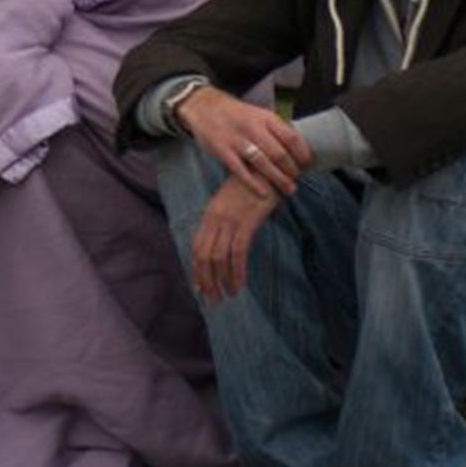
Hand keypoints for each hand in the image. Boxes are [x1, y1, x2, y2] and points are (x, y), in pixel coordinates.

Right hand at [175, 85, 309, 201]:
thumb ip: (275, 129)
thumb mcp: (258, 113)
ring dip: (278, 179)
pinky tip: (264, 193)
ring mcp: (236, 140)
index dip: (302, 154)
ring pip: (263, 164)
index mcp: (265, 118)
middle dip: (292, 170)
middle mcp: (252, 128)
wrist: (203, 107)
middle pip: (279, 153)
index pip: (291, 137)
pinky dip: (254, 184)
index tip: (306, 164)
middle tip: (296, 179)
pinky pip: (241, 171)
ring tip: (288, 189)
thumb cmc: (235, 114)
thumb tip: (297, 147)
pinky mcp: (222, 151)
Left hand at [191, 175, 279, 302]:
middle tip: (212, 300)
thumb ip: (227, 222)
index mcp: (210, 215)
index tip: (200, 287)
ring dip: (222, 281)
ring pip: (218, 258)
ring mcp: (229, 221)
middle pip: (203, 256)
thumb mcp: (234, 204)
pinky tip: (240, 284)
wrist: (268, 166)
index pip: (198, 247)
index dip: (197, 269)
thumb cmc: (254, 186)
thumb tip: (226, 241)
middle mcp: (215, 218)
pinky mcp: (246, 223)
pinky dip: (236, 271)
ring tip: (227, 296)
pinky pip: (237, 253)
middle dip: (206, 280)